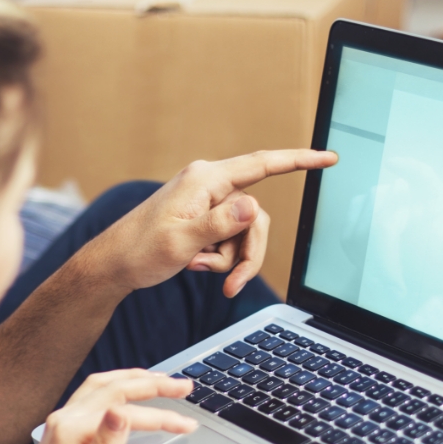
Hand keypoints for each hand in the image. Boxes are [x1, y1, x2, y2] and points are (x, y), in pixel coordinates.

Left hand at [28, 370, 197, 443]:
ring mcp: (62, 419)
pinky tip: (130, 389)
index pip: (126, 413)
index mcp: (69, 430)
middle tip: (183, 386)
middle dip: (153, 384)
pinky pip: (94, 392)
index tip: (186, 425)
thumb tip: (120, 413)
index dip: (160, 417)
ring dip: (135, 378)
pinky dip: (118, 384)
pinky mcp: (64, 426)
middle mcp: (64, 417)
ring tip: (163, 380)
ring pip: (103, 383)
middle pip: (115, 387)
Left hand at [91, 149, 338, 296]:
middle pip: (257, 217)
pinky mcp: (204, 218)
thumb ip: (220, 224)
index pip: (263, 164)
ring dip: (228, 259)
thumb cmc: (140, 251)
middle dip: (248, 253)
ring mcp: (207, 202)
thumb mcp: (181, 241)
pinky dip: (217, 259)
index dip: (299, 161)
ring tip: (198, 268)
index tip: (329, 158)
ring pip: (245, 233)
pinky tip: (192, 264)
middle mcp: (210, 184)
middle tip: (230, 285)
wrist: (113, 265)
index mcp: (206, 179)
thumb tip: (253, 206)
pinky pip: (229, 239)